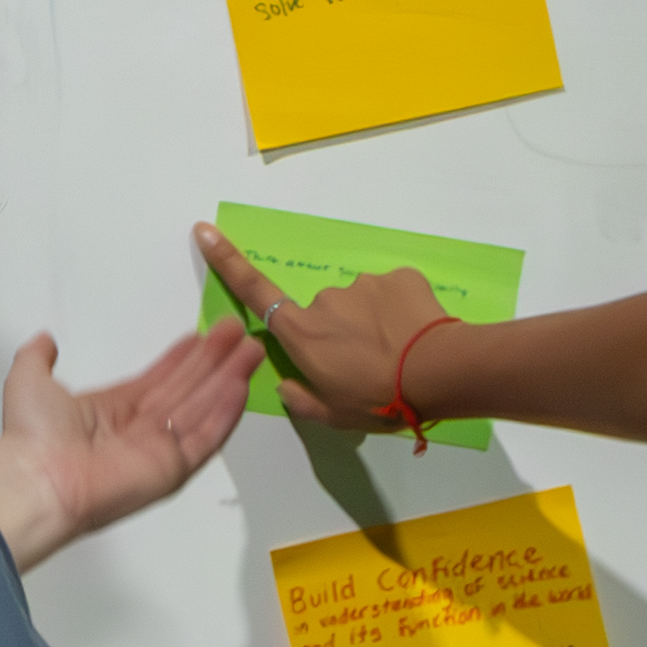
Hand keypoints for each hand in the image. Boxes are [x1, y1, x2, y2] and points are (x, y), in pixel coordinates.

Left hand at [0, 319, 259, 570]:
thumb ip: (38, 357)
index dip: (183, 358)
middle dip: (214, 361)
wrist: (37, 480)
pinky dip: (225, 412)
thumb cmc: (33, 434)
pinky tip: (241, 384)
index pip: (158, 380)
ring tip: (252, 349)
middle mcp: (140, 430)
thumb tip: (45, 338)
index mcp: (112, 411)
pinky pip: (205, 437)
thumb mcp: (28, 380)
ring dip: (228, 378)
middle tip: (240, 332)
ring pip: (202, 408)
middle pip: (187, 390)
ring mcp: (159, 451)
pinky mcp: (173, 470)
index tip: (204, 335)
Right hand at [191, 227, 452, 434]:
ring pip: (361, 303)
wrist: (440, 372)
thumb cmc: (380, 400)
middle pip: (323, 312)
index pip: (253, 292)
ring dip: (373, 323)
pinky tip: (417, 336)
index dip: (226, 261)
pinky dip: (401, 313)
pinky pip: (393, 294)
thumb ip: (302, 400)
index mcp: (302, 333)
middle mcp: (325, 300)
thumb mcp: (334, 415)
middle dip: (341, 332)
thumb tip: (287, 386)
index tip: (205, 230)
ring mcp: (362, 284)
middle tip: (369, 364)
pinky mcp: (398, 277)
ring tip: (399, 353)